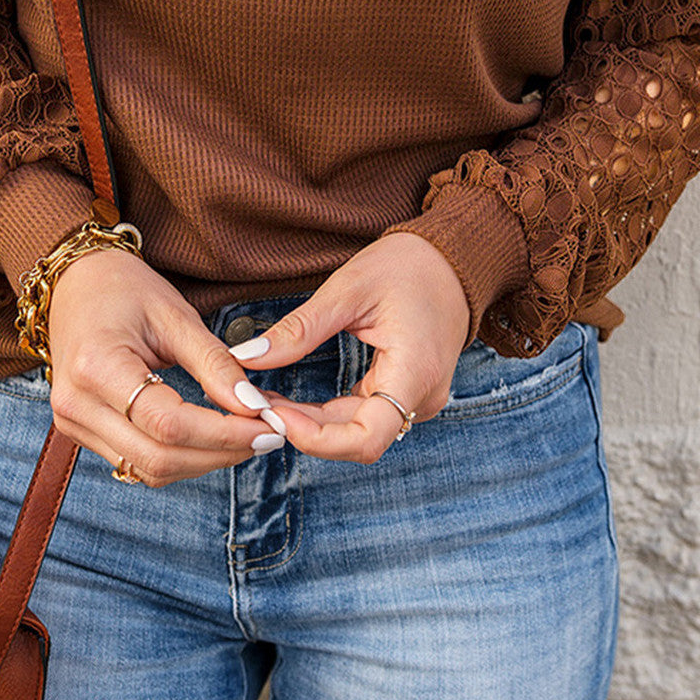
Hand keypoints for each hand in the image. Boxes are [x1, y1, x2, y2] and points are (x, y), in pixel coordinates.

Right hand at [46, 250, 287, 485]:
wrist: (76, 283)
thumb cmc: (125, 289)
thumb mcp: (176, 315)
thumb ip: (214, 364)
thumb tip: (253, 406)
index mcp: (97, 367)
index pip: (168, 424)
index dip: (224, 433)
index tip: (267, 425)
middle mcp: (76, 404)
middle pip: (158, 458)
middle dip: (220, 453)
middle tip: (267, 435)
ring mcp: (73, 423)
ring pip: (148, 470)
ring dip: (203, 461)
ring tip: (245, 436)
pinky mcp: (81, 432)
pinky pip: (135, 462)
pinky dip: (179, 458)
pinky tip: (211, 438)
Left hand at [231, 233, 471, 464]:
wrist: (452, 259)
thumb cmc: (408, 266)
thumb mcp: (348, 290)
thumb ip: (300, 329)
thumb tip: (247, 356)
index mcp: (415, 373)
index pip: (365, 439)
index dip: (316, 439)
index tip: (275, 415)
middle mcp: (422, 398)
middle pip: (355, 439)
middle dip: (302, 428)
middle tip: (254, 405)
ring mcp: (417, 399)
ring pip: (356, 432)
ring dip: (311, 424)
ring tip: (266, 401)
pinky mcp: (406, 394)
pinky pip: (362, 417)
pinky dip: (326, 414)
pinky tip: (292, 402)